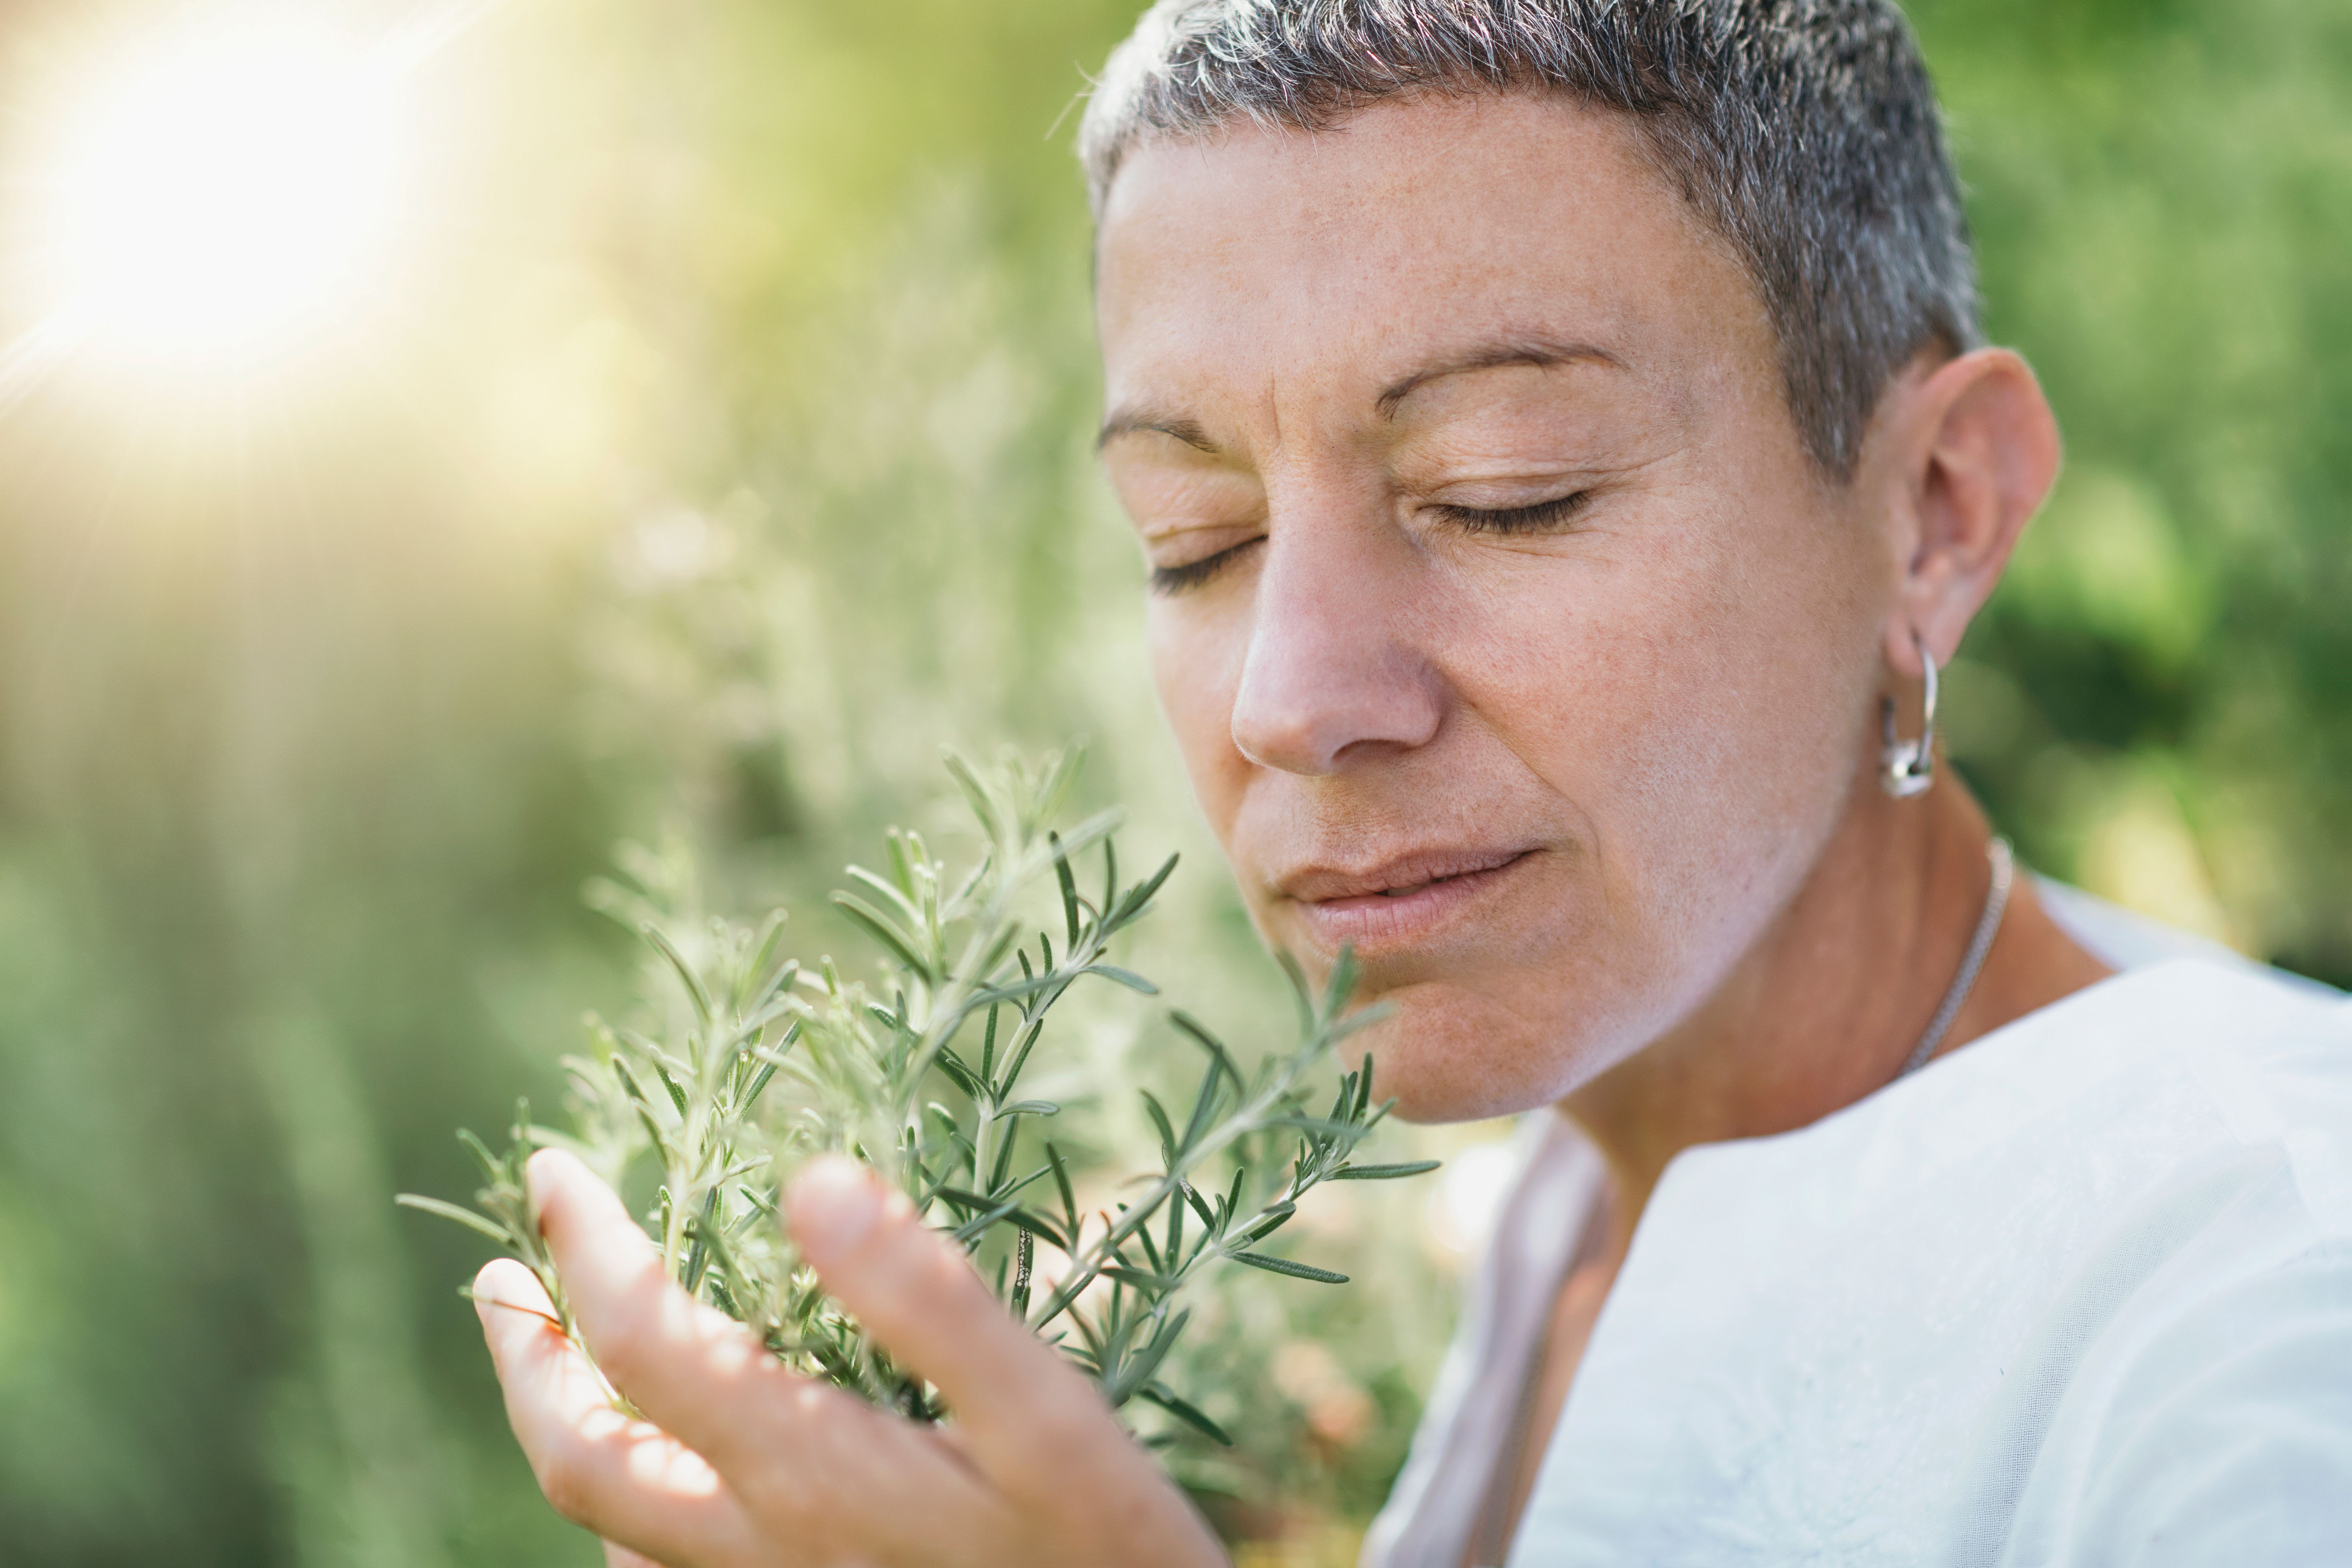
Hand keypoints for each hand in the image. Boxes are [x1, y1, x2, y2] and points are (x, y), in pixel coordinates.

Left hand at [474, 1149, 1230, 1567]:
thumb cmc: (1103, 1547)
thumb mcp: (1049, 1415)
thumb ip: (933, 1300)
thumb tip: (812, 1181)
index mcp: (807, 1468)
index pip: (641, 1336)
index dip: (585, 1241)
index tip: (558, 1168)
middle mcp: (761, 1546)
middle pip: (578, 1458)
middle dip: (521, 1354)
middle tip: (501, 1267)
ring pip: (608, 1526)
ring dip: (561, 1426)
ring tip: (558, 1346)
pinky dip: (627, 1504)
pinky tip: (660, 1458)